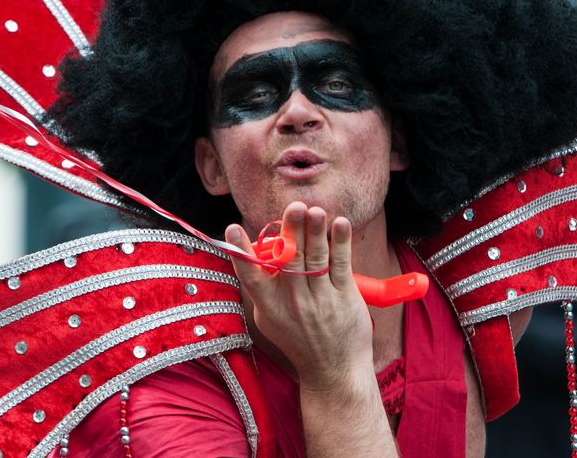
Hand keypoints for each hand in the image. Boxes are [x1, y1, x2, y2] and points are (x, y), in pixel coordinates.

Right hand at [225, 201, 373, 390]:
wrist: (333, 370)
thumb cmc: (299, 340)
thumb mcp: (270, 320)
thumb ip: (262, 289)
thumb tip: (251, 254)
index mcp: (270, 306)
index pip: (251, 276)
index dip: (240, 252)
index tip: (232, 228)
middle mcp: (294, 302)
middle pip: (290, 260)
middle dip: (292, 231)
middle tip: (294, 207)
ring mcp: (321, 299)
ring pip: (316, 259)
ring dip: (316, 231)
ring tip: (316, 210)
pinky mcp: (344, 297)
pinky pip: (341, 265)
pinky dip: (341, 243)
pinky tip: (340, 224)